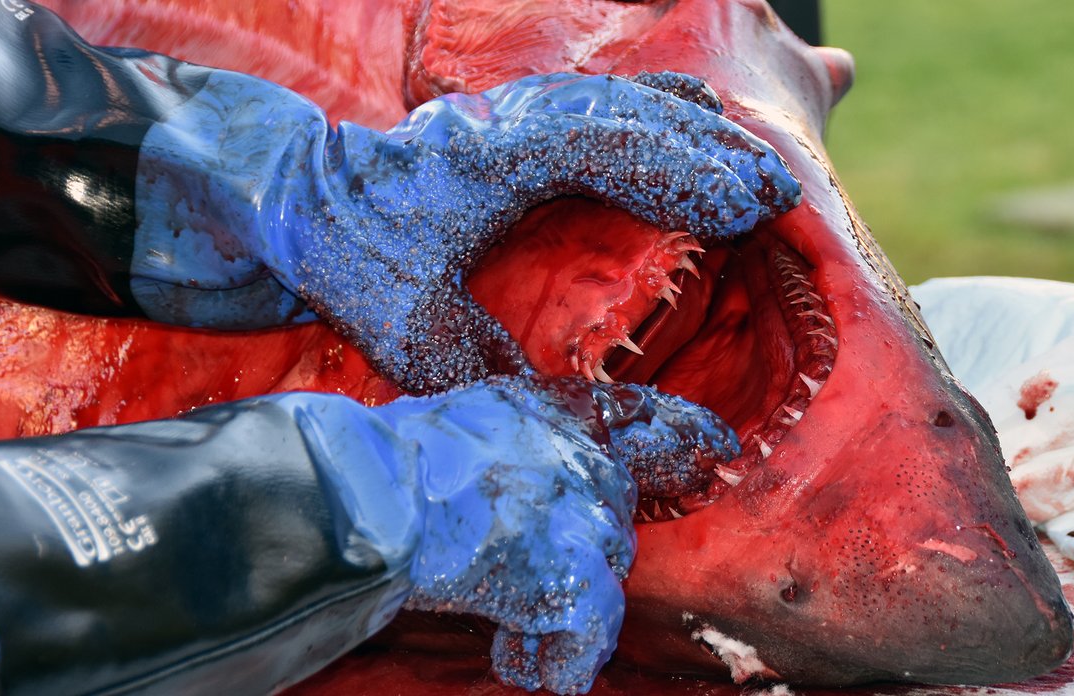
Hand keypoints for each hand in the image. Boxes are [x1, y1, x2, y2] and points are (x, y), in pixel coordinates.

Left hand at [279, 71, 800, 392]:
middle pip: (641, 113)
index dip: (690, 174)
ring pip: (632, 98)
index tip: (756, 204)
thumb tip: (577, 424)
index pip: (614, 147)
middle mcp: (514, 113)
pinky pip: (613, 102)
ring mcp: (519, 104)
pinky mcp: (521, 114)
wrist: (291, 188)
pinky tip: (701, 126)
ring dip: (701, 131)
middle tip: (783, 193)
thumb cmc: (346, 253)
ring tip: (760, 169)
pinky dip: (667, 118)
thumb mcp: (410, 331)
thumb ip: (492, 377)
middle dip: (718, 152)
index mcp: (493, 154)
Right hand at [379, 376, 737, 693]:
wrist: (377, 494)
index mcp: (562, 416)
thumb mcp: (467, 418)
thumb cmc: (398, 461)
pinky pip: (587, 641)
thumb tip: (509, 471)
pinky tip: (517, 659)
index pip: (647, 417)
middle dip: (575, 561)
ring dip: (553, 616)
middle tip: (518, 582)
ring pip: (601, 583)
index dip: (687, 432)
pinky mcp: (580, 581)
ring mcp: (593, 522)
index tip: (722, 445)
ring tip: (504, 633)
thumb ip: (511, 441)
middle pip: (615, 525)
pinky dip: (555, 663)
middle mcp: (593, 464)